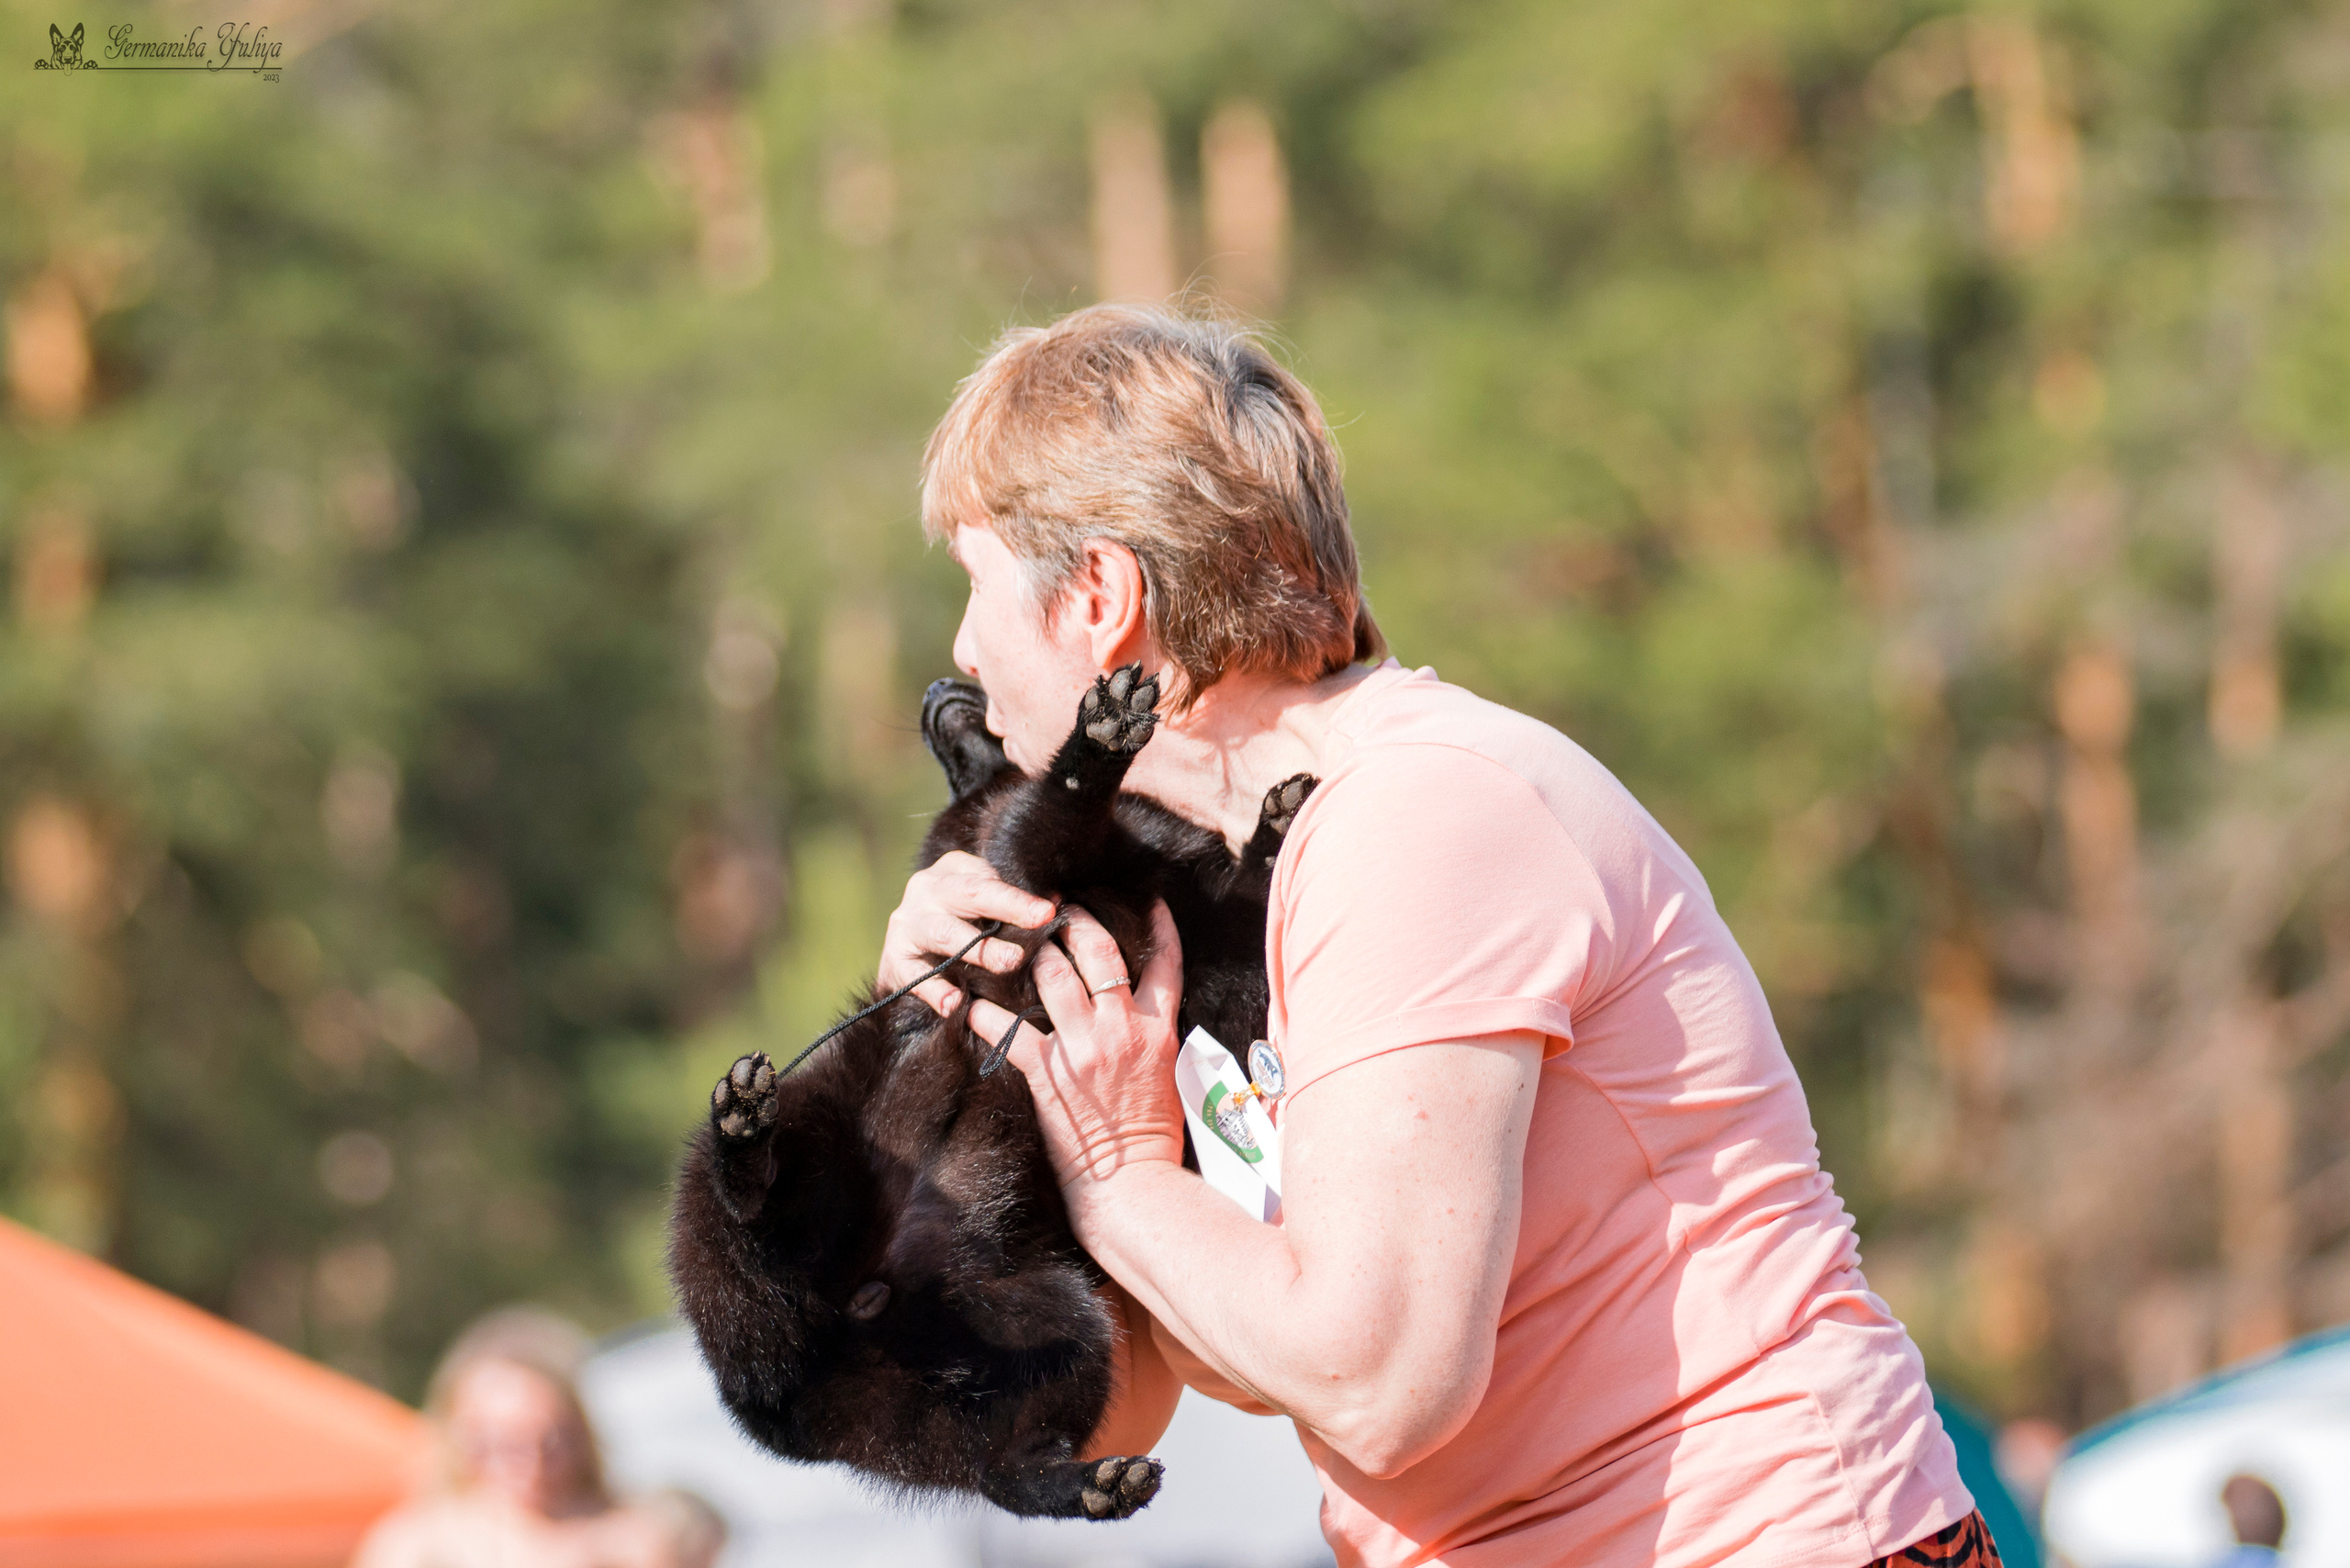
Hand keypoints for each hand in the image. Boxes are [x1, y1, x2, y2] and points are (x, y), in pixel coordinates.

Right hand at [880, 850, 1056, 1013]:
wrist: (906, 952)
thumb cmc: (961, 925)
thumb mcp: (981, 905)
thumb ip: (1011, 905)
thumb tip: (1056, 906)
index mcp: (952, 872)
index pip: (989, 880)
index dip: (1018, 897)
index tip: (1048, 912)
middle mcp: (927, 890)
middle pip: (970, 896)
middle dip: (1007, 910)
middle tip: (1038, 929)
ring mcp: (907, 924)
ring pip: (945, 933)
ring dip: (979, 949)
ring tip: (1008, 963)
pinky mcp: (894, 960)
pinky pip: (916, 977)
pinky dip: (936, 991)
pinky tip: (955, 1003)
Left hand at [971, 901, 1186, 1185]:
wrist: (1132, 1185)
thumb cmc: (1152, 1139)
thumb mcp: (1169, 1077)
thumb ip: (1154, 1038)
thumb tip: (1143, 1014)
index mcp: (1158, 1030)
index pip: (1165, 963)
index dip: (1159, 926)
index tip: (1150, 901)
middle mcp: (1120, 1029)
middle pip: (1099, 953)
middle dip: (1077, 922)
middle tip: (1060, 908)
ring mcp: (1082, 1048)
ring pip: (1053, 975)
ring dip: (1033, 952)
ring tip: (1015, 938)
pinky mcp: (1047, 1073)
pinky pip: (1009, 1029)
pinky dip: (984, 1013)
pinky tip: (968, 1001)